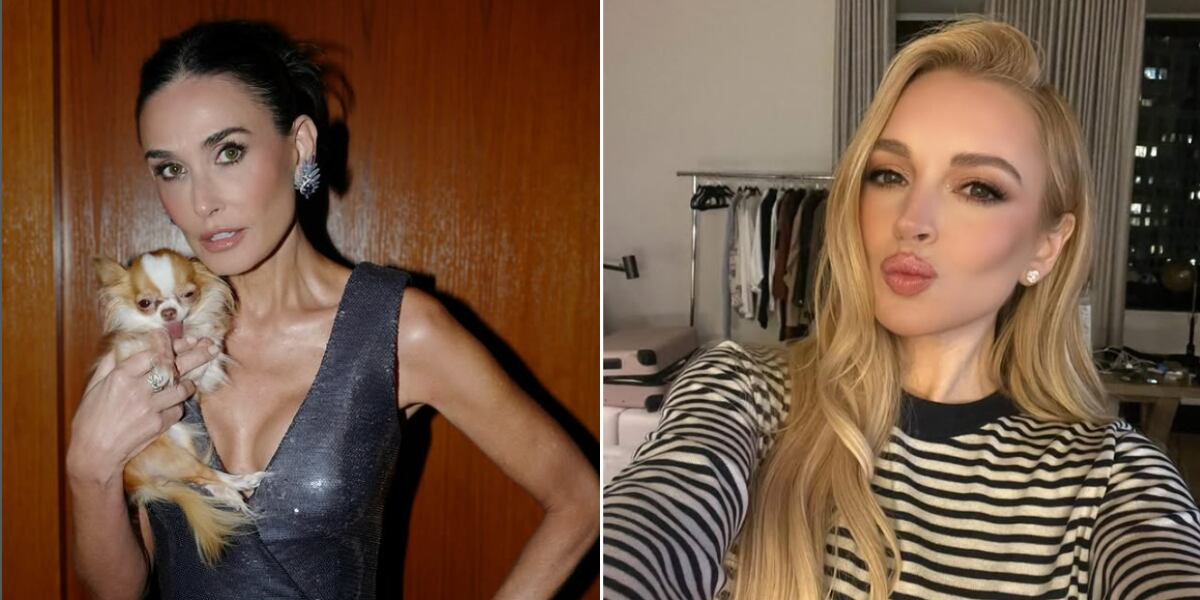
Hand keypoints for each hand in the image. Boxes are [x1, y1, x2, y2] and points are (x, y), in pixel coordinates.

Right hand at [66, 331, 217, 484]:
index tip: (179, 337)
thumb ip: (111, 364)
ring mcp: (151, 407)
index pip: (153, 353)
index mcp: (121, 376)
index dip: (167, 343)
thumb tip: (125, 345)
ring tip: (191, 380)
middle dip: (197, 354)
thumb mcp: (94, 386)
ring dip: (189, 383)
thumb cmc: (90, 418)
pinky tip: (173, 404)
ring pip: (182, 388)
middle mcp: (138, 389)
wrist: (94, 453)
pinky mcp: (159, 424)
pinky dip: (177, 405)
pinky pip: (178, 409)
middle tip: (211, 347)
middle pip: (175, 366)